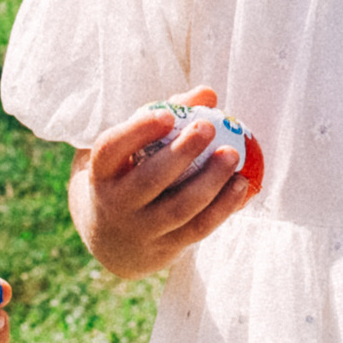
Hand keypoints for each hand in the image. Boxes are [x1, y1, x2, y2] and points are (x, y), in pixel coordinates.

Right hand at [70, 86, 255, 279]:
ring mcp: (141, 230)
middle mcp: (115, 204)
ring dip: (210, 181)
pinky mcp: (165, 248)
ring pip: (179, 208)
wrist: (112, 240)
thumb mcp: (129, 148)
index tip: (168, 114)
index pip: (110, 149)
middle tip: (208, 127)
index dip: (137, 131)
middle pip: (149, 181)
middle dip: (181, 154)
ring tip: (232, 154)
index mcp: (100, 172)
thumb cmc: (126, 175)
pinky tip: (242, 185)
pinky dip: (223, 207)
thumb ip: (164, 115)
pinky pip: (198, 228)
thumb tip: (208, 93)